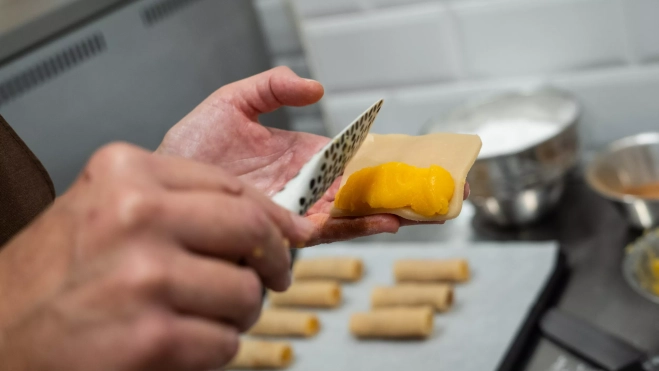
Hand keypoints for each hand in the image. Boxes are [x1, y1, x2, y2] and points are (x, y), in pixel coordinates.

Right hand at [0, 143, 312, 370]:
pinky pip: (225, 342)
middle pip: (251, 230)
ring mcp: (146, 277)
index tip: (284, 234)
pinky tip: (184, 342)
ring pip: (246, 292)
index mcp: (125, 174)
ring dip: (239, 312)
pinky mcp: (153, 338)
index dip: (270, 216)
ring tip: (210, 315)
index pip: (231, 187)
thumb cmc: (52, 276)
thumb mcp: (104, 208)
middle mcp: (135, 216)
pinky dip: (215, 348)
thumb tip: (259, 217)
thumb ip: (174, 201)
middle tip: (273, 276)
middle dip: (274, 260)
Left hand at [157, 67, 468, 245]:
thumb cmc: (188, 148)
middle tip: (448, 189)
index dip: (389, 154)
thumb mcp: (231, 102)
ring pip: (357, 209)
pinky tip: (391, 218)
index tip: (423, 153)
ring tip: (433, 205)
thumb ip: (272, 88)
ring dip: (396, 207)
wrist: (160, 180)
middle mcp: (305, 184)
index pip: (356, 154)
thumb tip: (316, 88)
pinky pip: (332, 227)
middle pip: (366, 186)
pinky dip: (363, 222)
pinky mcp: (286, 228)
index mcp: (300, 154)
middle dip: (407, 188)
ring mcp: (298, 207)